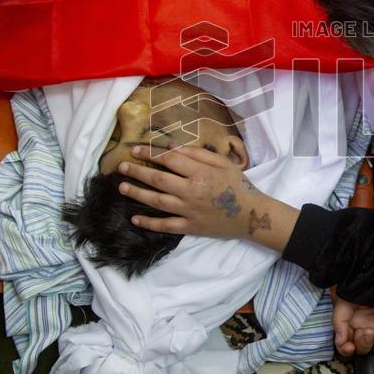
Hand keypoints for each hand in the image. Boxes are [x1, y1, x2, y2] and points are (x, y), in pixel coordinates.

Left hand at [118, 145, 269, 239]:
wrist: (251, 214)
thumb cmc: (238, 184)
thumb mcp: (222, 162)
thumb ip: (197, 153)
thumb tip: (170, 146)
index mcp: (200, 172)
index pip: (170, 160)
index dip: (151, 154)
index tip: (135, 150)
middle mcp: (191, 191)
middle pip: (158, 180)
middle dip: (137, 172)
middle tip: (121, 167)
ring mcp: (189, 210)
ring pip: (157, 201)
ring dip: (138, 194)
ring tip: (122, 188)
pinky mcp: (190, 227)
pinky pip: (165, 225)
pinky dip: (149, 223)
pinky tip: (135, 218)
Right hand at [333, 294, 373, 355]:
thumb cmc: (359, 287)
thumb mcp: (343, 302)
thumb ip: (339, 323)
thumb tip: (340, 342)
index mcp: (352, 326)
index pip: (346, 346)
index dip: (346, 350)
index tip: (349, 347)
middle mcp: (366, 329)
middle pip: (364, 350)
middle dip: (364, 343)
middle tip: (367, 331)